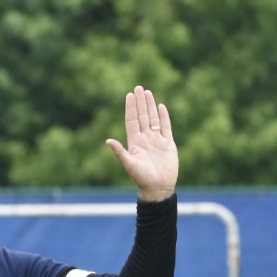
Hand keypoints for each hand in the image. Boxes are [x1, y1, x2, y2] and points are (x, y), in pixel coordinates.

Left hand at [105, 86, 176, 201]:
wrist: (158, 188)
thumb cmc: (142, 179)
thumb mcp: (129, 165)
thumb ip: (120, 152)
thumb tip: (108, 141)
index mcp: (135, 142)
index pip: (132, 120)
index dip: (131, 108)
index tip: (129, 95)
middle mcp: (145, 139)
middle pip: (142, 116)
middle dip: (140, 102)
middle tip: (138, 87)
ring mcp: (157, 140)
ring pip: (153, 119)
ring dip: (150, 106)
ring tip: (148, 92)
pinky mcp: (168, 144)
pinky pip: (166, 127)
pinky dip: (164, 117)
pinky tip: (161, 106)